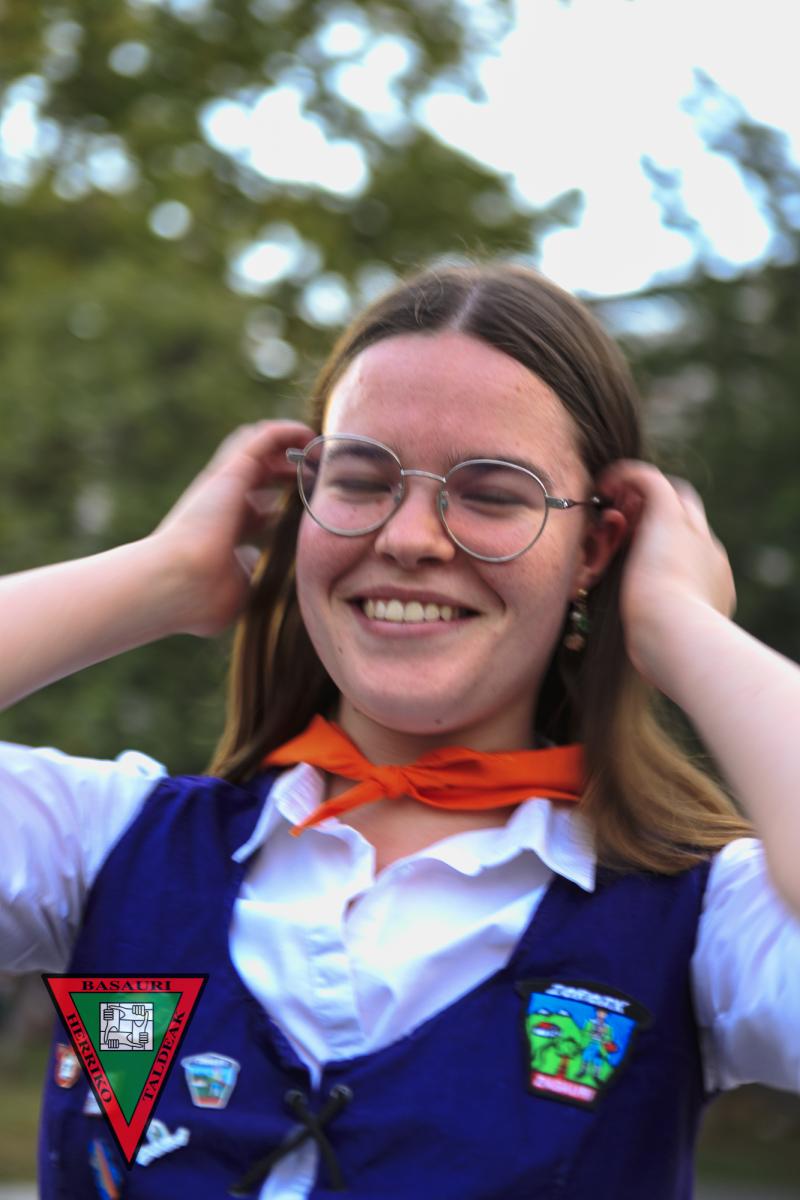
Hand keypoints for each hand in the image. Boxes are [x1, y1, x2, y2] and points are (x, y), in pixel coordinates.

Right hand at [153, 419, 315, 635]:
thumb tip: (256, 562)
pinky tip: (309, 434)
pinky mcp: (233, 469)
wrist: (178, 581)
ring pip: (256, 446)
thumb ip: (247, 574)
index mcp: (224, 529)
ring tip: (315, 447)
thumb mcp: (236, 589)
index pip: (252, 508)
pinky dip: (287, 431)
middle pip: (256, 473)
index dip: (278, 506)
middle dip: (286, 471)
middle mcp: (222, 501)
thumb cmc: (201, 596)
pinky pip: (264, 437)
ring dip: (287, 444)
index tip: (304, 509)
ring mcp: (225, 483)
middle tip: (316, 476)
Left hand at [595, 460, 735, 685]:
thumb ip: (652, 641)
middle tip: (623, 519)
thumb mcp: (661, 648)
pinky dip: (628, 476)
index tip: (636, 551)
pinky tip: (604, 483)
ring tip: (610, 499)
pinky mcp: (671, 519)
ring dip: (642, 496)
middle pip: (689, 517)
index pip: (692, 553)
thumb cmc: (667, 656)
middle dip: (659, 514)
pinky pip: (651, 481)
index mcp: (711, 585)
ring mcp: (694, 535)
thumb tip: (639, 662)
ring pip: (673, 496)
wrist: (683, 641)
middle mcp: (709, 554)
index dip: (667, 546)